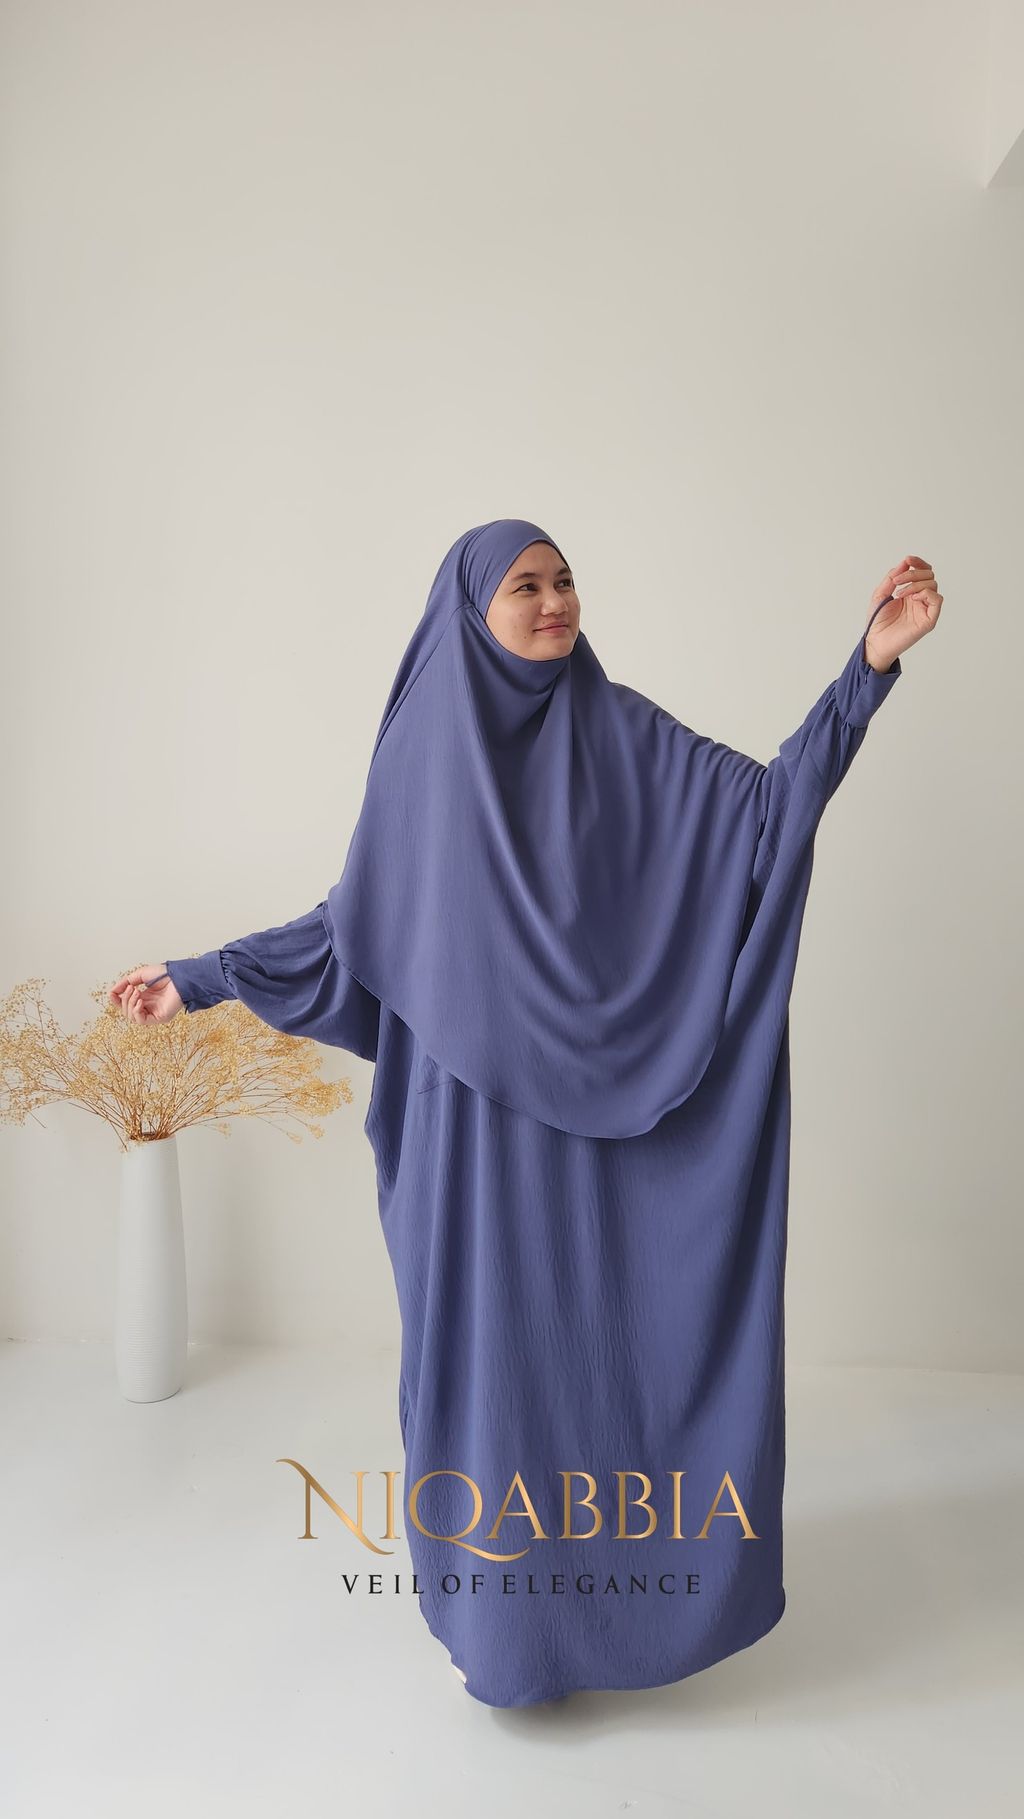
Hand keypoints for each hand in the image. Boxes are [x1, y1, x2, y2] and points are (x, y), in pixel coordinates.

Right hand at [108, 965, 183, 1024]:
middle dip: (125, 999)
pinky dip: (136, 1011)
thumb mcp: (140, 975)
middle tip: (131, 988)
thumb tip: (113, 991)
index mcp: (144, 997)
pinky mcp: (158, 1018)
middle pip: (126, 1010)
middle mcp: (147, 1007)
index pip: (125, 1004)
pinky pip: (141, 1020)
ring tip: (136, 992)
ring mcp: (153, 1013)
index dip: (116, 1000)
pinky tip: (141, 1001)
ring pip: (131, 1016)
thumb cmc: (165, 975)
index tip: (111, 993)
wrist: (179, 977)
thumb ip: (125, 982)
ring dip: (130, 1003)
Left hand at [864, 555, 942, 672]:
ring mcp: (925, 609)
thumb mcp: (880, 593)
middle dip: (912, 573)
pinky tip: (912, 598)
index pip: (922, 571)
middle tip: (896, 581)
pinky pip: (937, 600)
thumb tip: (905, 562)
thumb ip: (892, 577)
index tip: (908, 559)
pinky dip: (926, 593)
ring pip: (933, 584)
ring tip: (899, 593)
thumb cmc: (877, 621)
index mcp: (910, 592)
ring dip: (915, 583)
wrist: (875, 641)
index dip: (918, 562)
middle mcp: (920, 599)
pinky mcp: (929, 619)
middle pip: (928, 575)